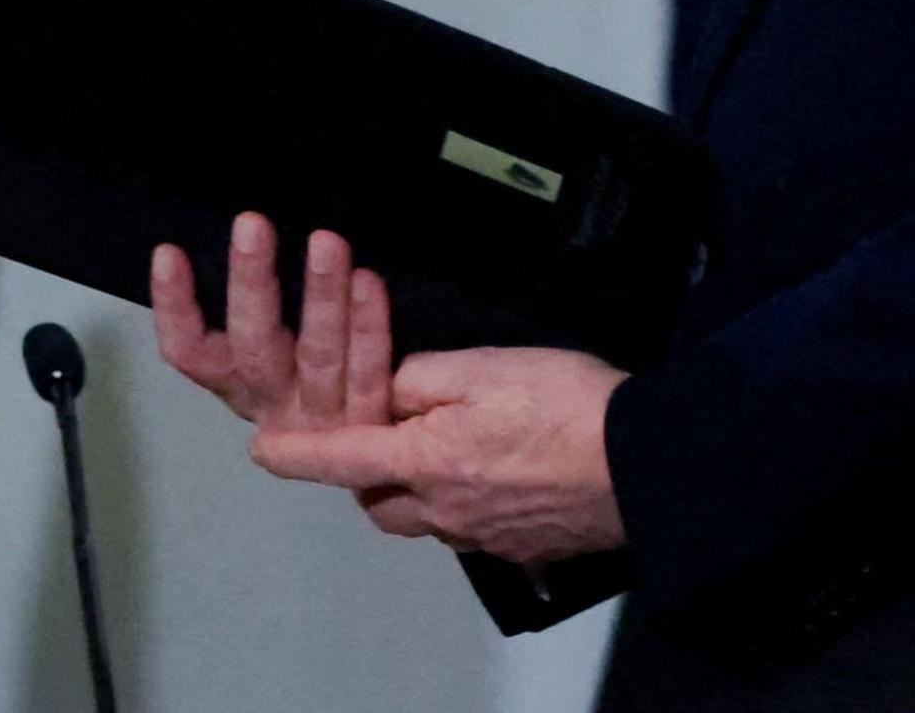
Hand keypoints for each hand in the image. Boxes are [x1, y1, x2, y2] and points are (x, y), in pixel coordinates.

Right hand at [151, 211, 390, 435]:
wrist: (385, 464)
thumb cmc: (327, 386)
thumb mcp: (280, 354)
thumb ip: (261, 313)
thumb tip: (246, 242)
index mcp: (240, 386)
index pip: (190, 353)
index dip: (174, 308)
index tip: (168, 253)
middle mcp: (274, 406)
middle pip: (252, 347)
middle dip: (251, 282)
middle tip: (251, 225)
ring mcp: (323, 422)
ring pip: (318, 356)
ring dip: (320, 295)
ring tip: (325, 241)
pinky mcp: (370, 426)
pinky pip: (369, 370)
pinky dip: (369, 325)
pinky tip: (366, 280)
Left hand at [248, 346, 628, 565]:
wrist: (651, 464)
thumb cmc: (566, 407)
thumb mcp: (482, 367)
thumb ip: (420, 378)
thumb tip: (388, 392)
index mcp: (427, 462)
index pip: (341, 458)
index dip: (297, 454)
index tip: (263, 452)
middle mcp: (447, 510)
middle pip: (381, 503)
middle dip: (366, 476)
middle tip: (375, 440)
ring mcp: (487, 536)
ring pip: (426, 520)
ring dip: (415, 492)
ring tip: (436, 454)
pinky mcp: (525, 546)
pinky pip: (473, 530)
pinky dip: (465, 504)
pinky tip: (494, 474)